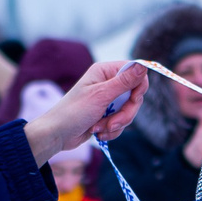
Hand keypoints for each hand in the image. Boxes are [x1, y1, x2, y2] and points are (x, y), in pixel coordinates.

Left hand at [22, 60, 148, 163]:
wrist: (57, 134)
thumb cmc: (74, 111)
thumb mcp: (101, 95)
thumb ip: (124, 82)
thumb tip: (143, 65)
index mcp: (105, 71)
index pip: (135, 72)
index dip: (139, 87)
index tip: (134, 100)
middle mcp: (108, 83)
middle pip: (134, 95)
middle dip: (125, 113)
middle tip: (113, 123)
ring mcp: (108, 99)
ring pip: (129, 111)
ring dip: (117, 123)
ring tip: (99, 128)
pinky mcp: (107, 114)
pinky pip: (121, 122)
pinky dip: (112, 130)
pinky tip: (98, 132)